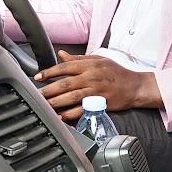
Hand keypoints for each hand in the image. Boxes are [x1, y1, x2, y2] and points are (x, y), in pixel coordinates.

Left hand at [35, 50, 161, 121]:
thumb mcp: (98, 59)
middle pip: (65, 83)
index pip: (64, 67)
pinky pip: (82, 110)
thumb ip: (78, 58)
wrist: (135, 86)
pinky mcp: (99, 104)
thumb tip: (61, 54)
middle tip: (36, 94)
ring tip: (44, 105)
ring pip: (71, 97)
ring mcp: (95, 91)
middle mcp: (91, 77)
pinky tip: (61, 116)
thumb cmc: (117, 72)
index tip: (38, 77)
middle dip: (48, 89)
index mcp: (89, 65)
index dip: (49, 72)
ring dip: (56, 102)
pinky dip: (70, 114)